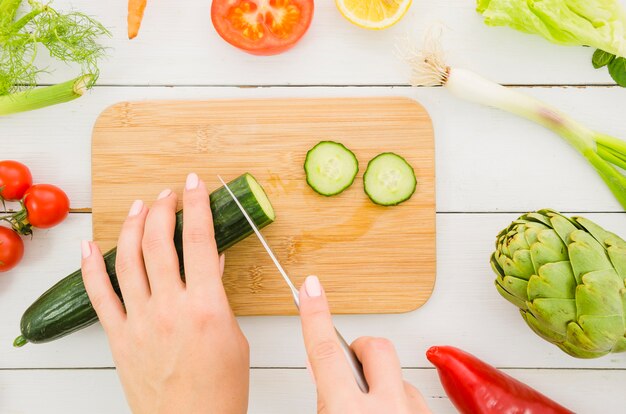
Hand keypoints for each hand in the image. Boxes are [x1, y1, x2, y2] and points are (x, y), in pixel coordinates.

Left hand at [81, 173, 248, 413]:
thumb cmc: (220, 389)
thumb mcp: (234, 336)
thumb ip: (219, 293)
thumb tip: (210, 261)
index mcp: (206, 307)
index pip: (199, 241)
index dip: (197, 205)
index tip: (195, 185)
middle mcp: (169, 308)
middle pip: (158, 242)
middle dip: (162, 209)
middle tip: (168, 194)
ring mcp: (140, 322)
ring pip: (127, 260)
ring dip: (131, 226)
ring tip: (139, 206)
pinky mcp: (119, 338)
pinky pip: (99, 296)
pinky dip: (90, 268)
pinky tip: (89, 246)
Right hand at [299, 276, 430, 413]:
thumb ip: (325, 401)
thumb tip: (322, 372)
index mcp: (349, 412)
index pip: (326, 351)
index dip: (316, 314)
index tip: (312, 288)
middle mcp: (388, 409)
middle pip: (375, 347)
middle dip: (360, 349)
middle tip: (350, 369)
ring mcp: (414, 413)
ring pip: (399, 375)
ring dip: (383, 385)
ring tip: (371, 410)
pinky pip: (416, 397)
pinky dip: (402, 403)